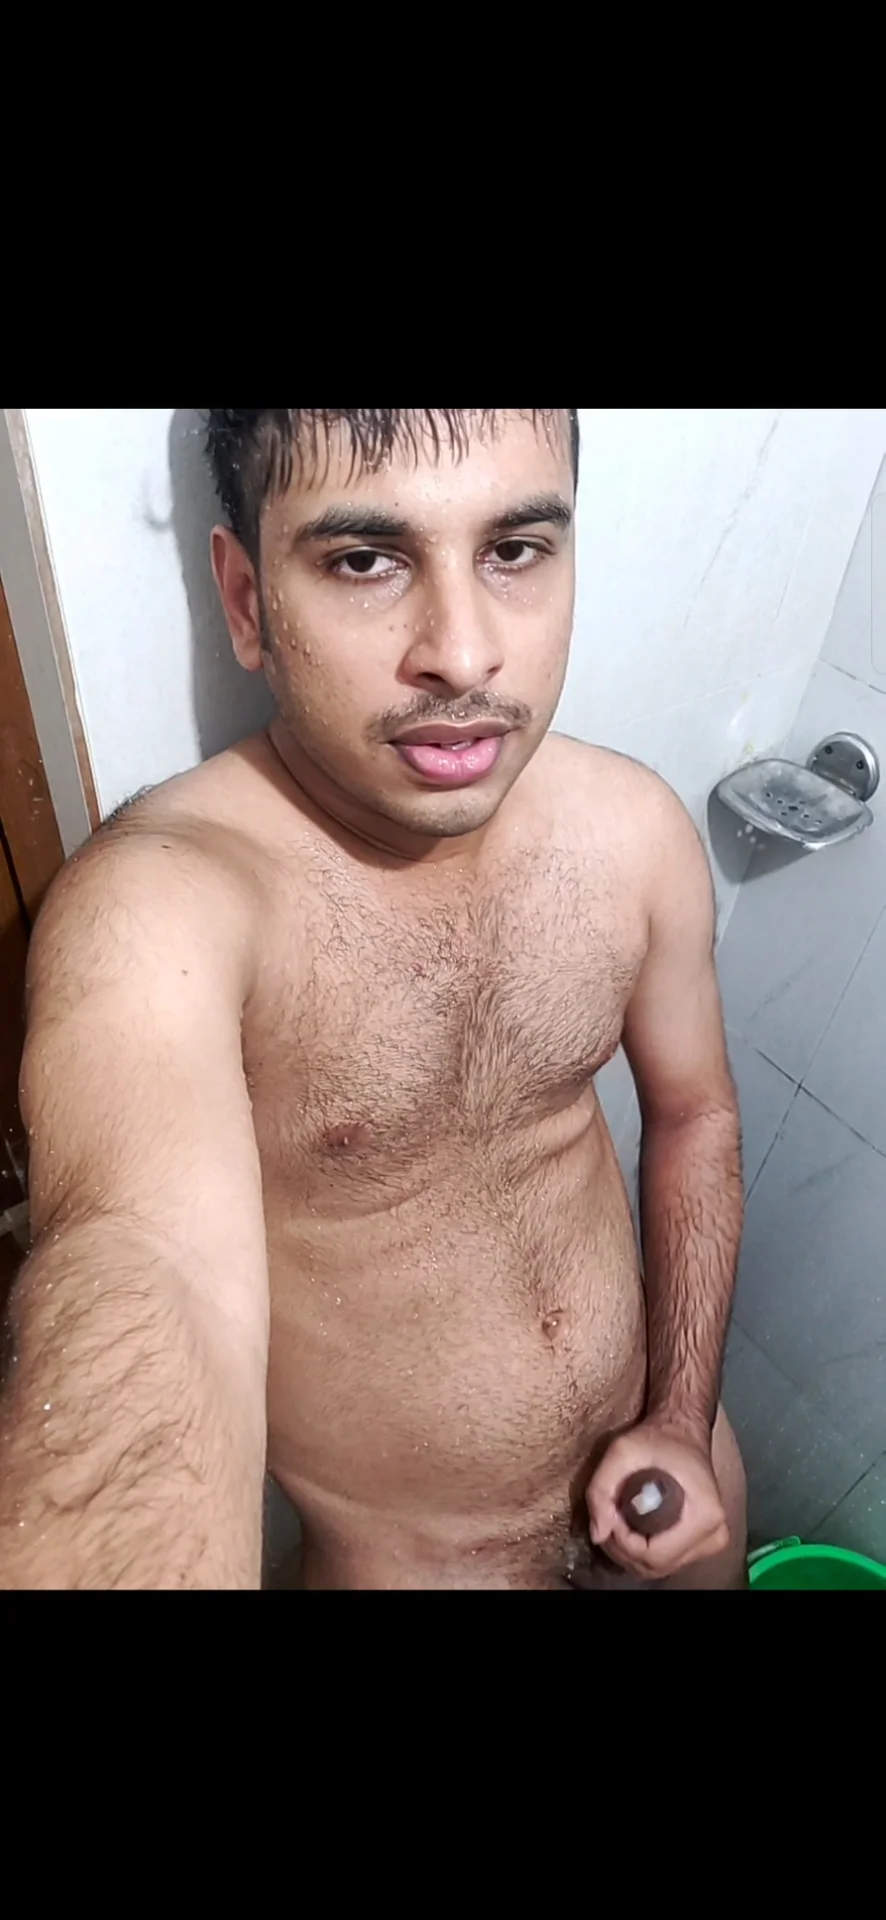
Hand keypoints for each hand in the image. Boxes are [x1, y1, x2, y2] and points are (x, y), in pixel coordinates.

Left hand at [587, 1420, 728, 1581]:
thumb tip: (598, 1534)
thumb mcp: (620, 1452)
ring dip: (629, 1552)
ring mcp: (711, 1542)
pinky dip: (641, 1552)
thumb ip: (601, 1490)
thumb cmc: (656, 1439)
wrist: (682, 1432)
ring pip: (658, 1568)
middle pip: (656, 1566)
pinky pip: (666, 1562)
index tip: (610, 1515)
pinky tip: (630, 1528)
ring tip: (617, 1520)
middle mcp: (714, 1535)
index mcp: (704, 1515)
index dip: (624, 1543)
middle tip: (609, 1516)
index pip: (655, 1555)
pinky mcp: (703, 1545)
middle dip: (623, 1547)